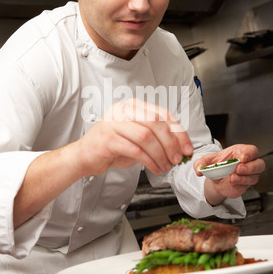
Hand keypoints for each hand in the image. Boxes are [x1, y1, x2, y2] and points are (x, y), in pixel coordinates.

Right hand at [78, 98, 192, 175]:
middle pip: (156, 123)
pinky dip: (150, 161)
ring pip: (146, 137)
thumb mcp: (137, 137)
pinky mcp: (108, 139)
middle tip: (178, 158)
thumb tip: (180, 148)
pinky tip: (155, 168)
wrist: (85, 156)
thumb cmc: (112, 146)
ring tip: (166, 166)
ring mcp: (114, 123)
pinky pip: (135, 150)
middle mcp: (123, 110)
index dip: (179, 132)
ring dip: (161, 154)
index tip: (187, 147)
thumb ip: (156, 137)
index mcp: (133, 106)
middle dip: (171, 144)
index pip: (163, 114)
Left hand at [194, 144, 265, 204]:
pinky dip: (241, 183)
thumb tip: (198, 170)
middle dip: (251, 166)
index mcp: (240, 152)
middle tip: (238, 168)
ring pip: (255, 175)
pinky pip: (248, 184)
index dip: (249, 153)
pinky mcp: (246, 184)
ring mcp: (248, 174)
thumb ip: (201, 163)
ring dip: (245, 176)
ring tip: (233, 176)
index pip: (252, 150)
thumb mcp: (206, 161)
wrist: (215, 179)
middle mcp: (248, 163)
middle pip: (259, 163)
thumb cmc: (216, 165)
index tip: (242, 157)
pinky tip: (233, 180)